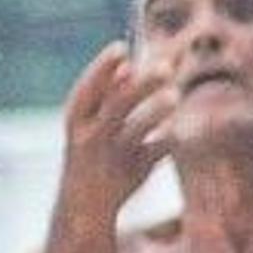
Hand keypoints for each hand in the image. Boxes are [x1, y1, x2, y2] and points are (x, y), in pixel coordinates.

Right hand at [60, 39, 177, 211]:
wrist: (83, 205)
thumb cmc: (91, 153)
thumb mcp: (92, 125)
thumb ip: (109, 97)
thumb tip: (130, 65)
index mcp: (76, 121)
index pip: (88, 89)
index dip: (103, 68)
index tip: (122, 47)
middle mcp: (89, 137)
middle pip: (117, 105)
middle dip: (141, 85)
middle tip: (167, 66)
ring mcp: (111, 157)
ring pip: (136, 130)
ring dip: (156, 111)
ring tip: (175, 95)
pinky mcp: (132, 173)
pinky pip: (156, 151)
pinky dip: (168, 138)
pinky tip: (176, 130)